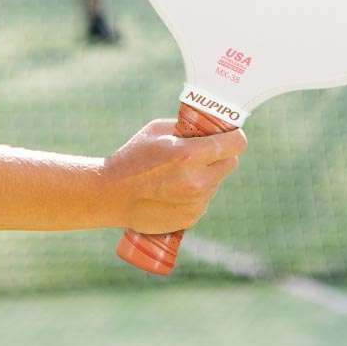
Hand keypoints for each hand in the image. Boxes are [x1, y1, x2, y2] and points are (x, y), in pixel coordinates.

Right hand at [101, 120, 244, 234]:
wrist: (111, 195)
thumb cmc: (132, 158)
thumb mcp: (156, 131)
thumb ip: (186, 129)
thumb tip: (209, 128)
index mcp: (190, 155)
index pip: (236, 143)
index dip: (234, 136)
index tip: (228, 135)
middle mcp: (198, 180)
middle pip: (230, 162)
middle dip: (220, 155)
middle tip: (202, 152)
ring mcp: (196, 202)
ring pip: (216, 182)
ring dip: (206, 175)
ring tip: (178, 174)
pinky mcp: (191, 217)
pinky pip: (204, 199)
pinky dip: (195, 193)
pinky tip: (172, 190)